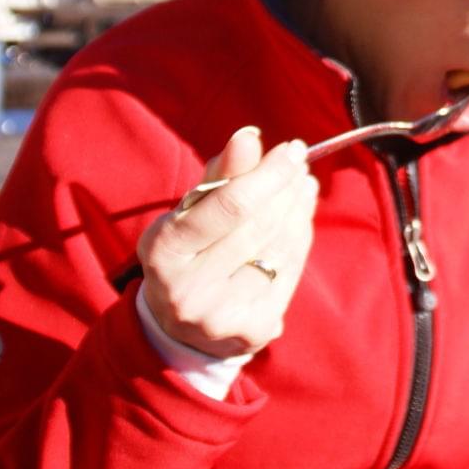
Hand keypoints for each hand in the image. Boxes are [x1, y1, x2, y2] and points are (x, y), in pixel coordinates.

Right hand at [135, 125, 318, 359]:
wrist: (180, 328)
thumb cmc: (187, 251)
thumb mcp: (189, 213)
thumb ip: (220, 175)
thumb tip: (250, 137)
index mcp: (164, 251)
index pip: (229, 205)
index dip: (267, 174)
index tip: (292, 149)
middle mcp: (189, 290)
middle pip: (258, 226)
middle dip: (286, 188)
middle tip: (300, 164)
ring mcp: (222, 316)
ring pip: (279, 249)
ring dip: (299, 210)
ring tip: (303, 185)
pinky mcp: (252, 332)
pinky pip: (290, 274)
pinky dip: (300, 241)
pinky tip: (301, 219)